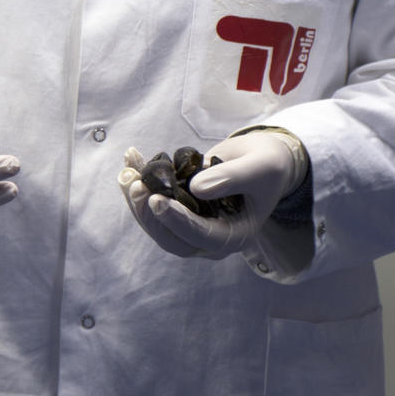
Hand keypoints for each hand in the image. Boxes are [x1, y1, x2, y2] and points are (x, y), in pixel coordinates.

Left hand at [118, 131, 306, 259]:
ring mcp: (189, 223)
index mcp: (233, 236)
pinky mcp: (177, 208)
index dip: (177, 221)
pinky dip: (138, 181)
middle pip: (170, 237)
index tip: (157, 200)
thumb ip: (232, 178)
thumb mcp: (259, 169)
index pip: (201, 236)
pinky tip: (131, 158)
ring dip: (136, 198)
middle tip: (136, 185)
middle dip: (148, 214)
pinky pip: (151, 202)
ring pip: (155, 222)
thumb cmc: (267, 167)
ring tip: (128, 170)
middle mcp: (207, 237)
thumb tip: (196, 188)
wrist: (261, 161)